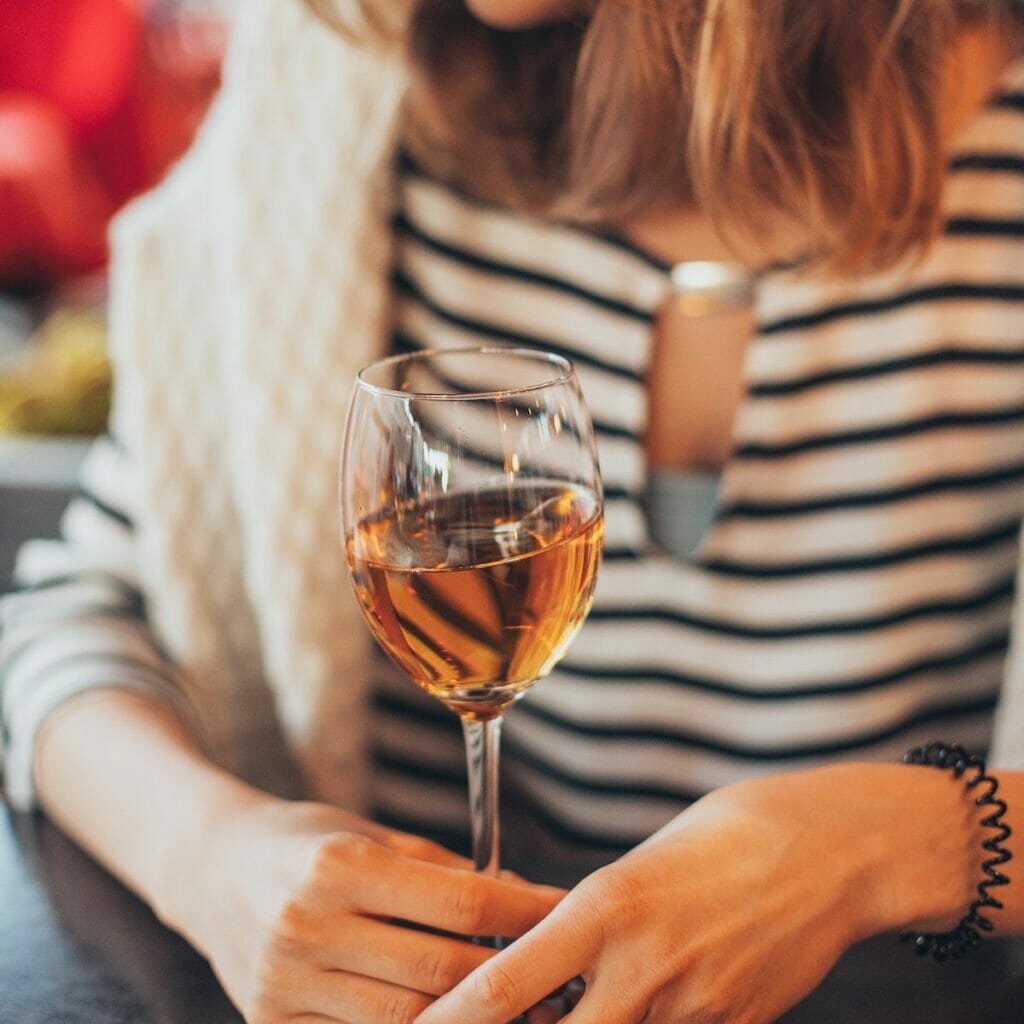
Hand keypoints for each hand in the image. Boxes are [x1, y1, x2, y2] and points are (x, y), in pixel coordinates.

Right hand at [172, 797, 563, 1023]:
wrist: (209, 868)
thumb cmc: (304, 841)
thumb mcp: (370, 833)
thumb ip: (442, 871)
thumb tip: (518, 898)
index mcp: (341, 865)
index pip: (461, 904)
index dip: (525, 914)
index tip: (566, 912)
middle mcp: (309, 925)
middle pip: (441, 970)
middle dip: (509, 977)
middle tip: (557, 975)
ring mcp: (286, 984)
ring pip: (406, 1021)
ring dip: (469, 1016)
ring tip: (516, 1007)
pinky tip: (445, 1017)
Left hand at [415, 764, 977, 1023]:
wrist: (826, 847)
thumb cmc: (722, 837)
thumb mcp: (638, 866)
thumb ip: (588, 922)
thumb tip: (541, 957)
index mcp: (603, 908)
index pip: (504, 987)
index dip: (450, 1020)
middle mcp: (639, 966)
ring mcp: (690, 1006)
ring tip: (574, 1007)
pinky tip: (632, 1008)